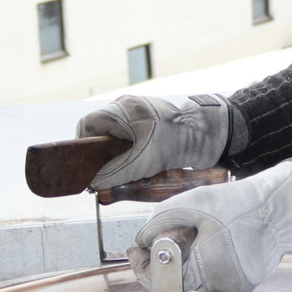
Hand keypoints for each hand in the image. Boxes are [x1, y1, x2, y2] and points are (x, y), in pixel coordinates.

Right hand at [75, 93, 230, 189]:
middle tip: (107, 174)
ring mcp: (139, 113)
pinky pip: (131, 138)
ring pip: (116, 137)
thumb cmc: (177, 142)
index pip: (88, 125)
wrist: (208, 135)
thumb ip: (114, 174)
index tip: (86, 166)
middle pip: (101, 133)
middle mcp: (127, 107)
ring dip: (119, 156)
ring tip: (128, 170)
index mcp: (121, 109)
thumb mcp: (142, 162)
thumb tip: (93, 184)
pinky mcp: (150, 122)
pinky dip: (132, 152)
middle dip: (103, 155)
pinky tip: (141, 165)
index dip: (83, 147)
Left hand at [129, 162, 291, 291]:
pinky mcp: (246, 282)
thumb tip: (143, 239)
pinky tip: (213, 239)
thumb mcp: (191, 204)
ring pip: (198, 276)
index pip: (162, 281)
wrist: (282, 208)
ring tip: (194, 232)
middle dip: (167, 257)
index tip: (135, 249)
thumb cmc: (240, 205)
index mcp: (207, 271)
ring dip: (188, 258)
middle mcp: (222, 286)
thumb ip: (159, 222)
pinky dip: (207, 260)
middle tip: (163, 234)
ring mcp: (236, 286)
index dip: (142, 265)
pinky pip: (216, 274)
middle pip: (179, 278)